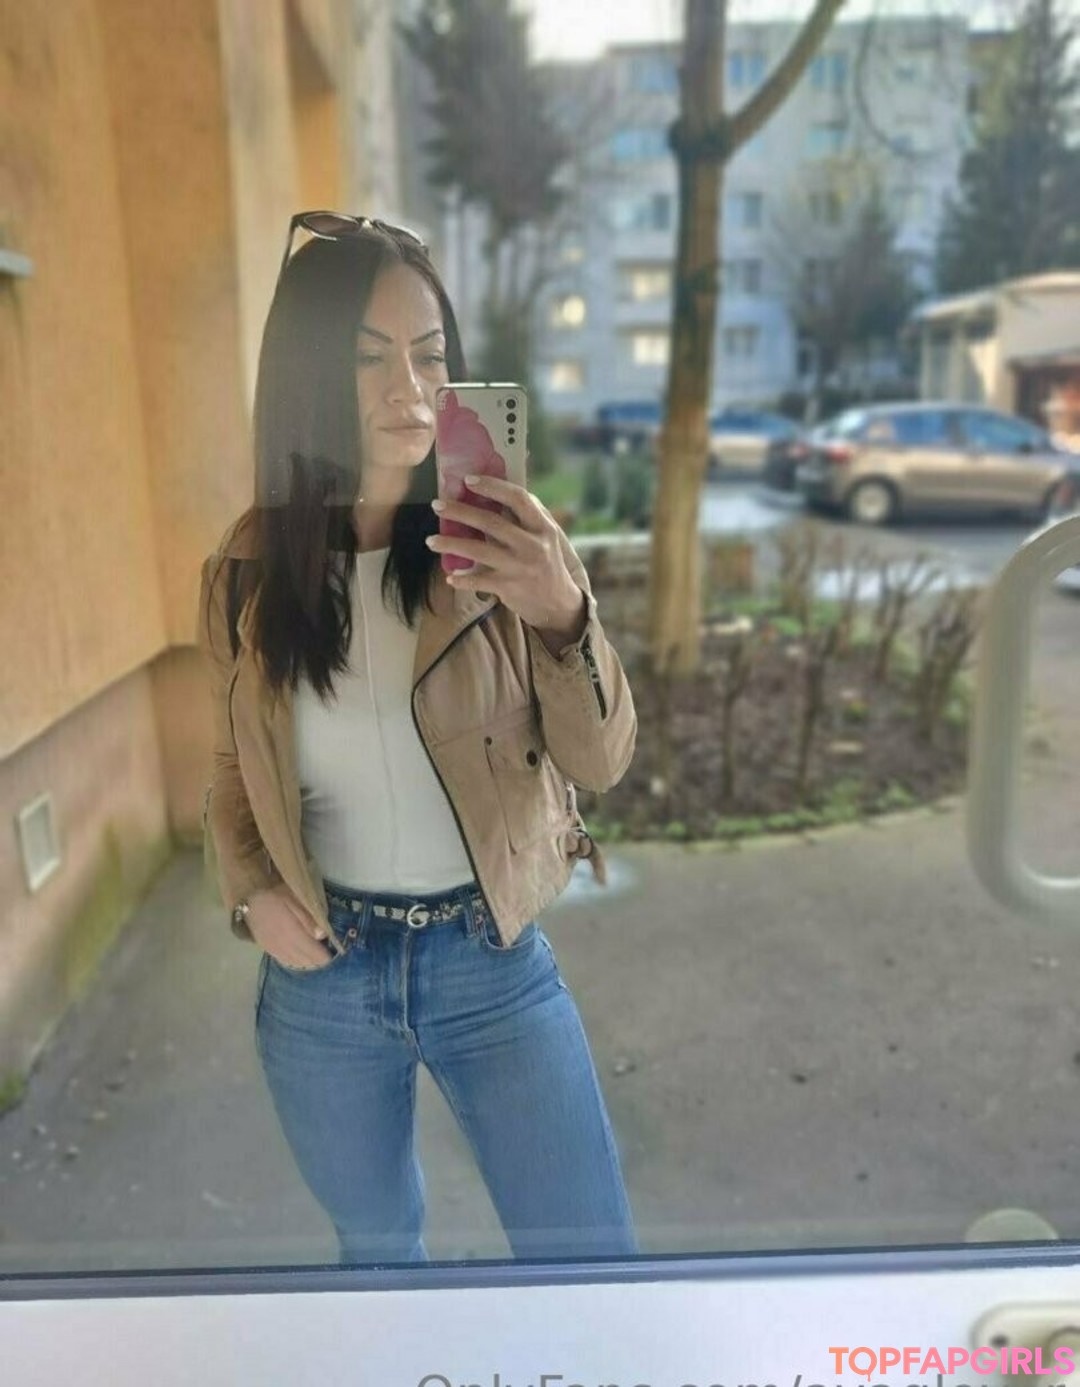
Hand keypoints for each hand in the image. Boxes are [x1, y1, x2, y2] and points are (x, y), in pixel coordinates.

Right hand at [247, 883, 334, 969]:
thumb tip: (323, 935)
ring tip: (317, 958)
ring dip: (308, 963)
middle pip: (306, 961)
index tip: (336, 953)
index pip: (314, 954)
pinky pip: (286, 962)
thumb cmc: (275, 895)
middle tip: (329, 955)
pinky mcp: (269, 950)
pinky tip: (302, 959)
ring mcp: (275, 950)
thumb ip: (309, 918)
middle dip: (319, 961)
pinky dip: (297, 962)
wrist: (249, 900)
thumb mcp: (295, 900)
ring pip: (297, 964)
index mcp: (293, 934)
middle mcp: (284, 946)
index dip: (326, 957)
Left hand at [425, 474, 583, 631]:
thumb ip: (528, 514)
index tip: (468, 480)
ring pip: (479, 551)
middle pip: (491, 523)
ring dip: (451, 544)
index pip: (518, 499)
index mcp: (542, 527)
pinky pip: (479, 580)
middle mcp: (532, 545)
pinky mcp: (509, 588)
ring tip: (430, 540)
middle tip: (437, 505)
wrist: (558, 603)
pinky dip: (462, 579)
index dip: (492, 486)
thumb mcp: (547, 535)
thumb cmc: (547, 562)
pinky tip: (450, 576)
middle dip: (460, 512)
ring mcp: (519, 567)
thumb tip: (500, 487)